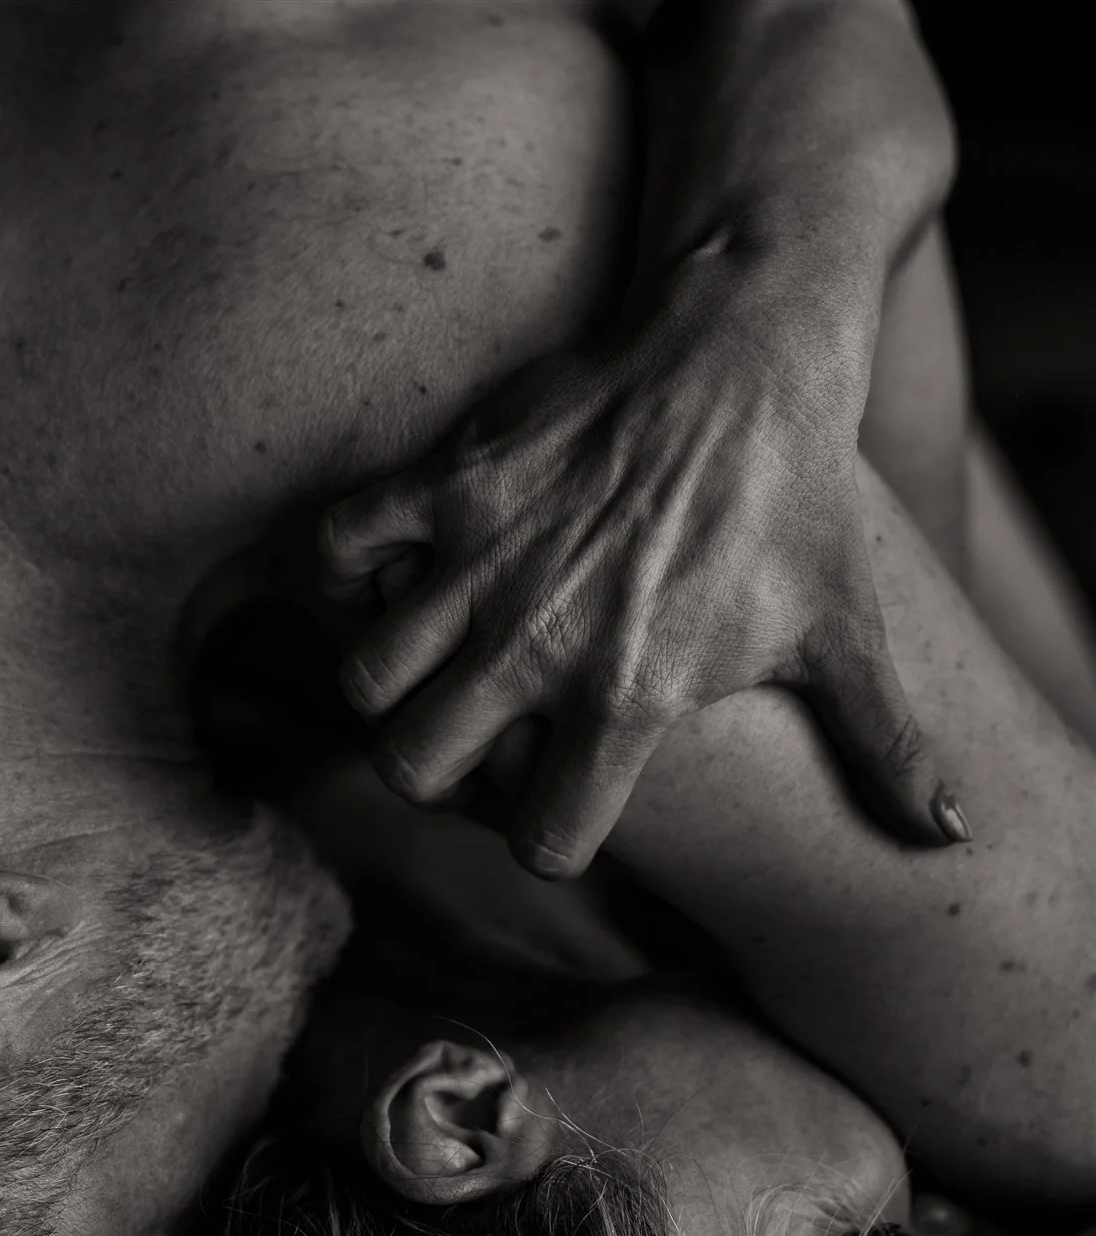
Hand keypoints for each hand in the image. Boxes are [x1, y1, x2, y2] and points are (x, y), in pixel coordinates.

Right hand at [317, 263, 964, 877]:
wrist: (745, 346)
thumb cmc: (798, 496)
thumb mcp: (847, 629)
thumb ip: (885, 745)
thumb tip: (947, 837)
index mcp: (630, 694)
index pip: (544, 841)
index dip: (551, 835)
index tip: (565, 799)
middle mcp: (540, 640)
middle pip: (415, 773)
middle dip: (437, 775)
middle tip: (475, 736)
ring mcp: (483, 560)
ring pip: (366, 681)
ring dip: (392, 687)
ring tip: (437, 663)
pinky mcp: (449, 481)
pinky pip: (337, 550)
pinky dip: (347, 572)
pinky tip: (397, 573)